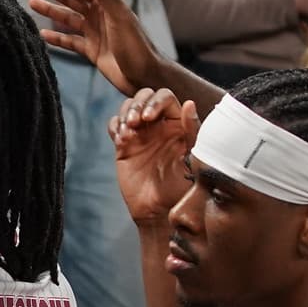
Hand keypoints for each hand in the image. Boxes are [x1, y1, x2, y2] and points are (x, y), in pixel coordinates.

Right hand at [25, 0, 159, 94]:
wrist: (145, 77)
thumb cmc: (136, 46)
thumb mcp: (118, 16)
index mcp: (106, 4)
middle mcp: (99, 16)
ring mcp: (95, 33)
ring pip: (68, 19)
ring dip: (50, 11)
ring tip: (31, 3)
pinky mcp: (92, 51)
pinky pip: (70, 41)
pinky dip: (57, 38)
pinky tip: (42, 35)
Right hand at [109, 87, 198, 225]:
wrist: (159, 210)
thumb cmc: (182, 187)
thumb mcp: (193, 158)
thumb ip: (193, 131)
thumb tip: (189, 103)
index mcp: (178, 123)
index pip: (165, 98)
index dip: (155, 102)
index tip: (149, 119)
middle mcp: (159, 125)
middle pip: (144, 96)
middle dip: (137, 105)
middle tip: (135, 123)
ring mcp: (141, 133)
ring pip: (128, 107)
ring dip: (125, 113)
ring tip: (128, 133)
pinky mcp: (124, 145)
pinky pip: (115, 125)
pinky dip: (115, 127)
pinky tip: (122, 140)